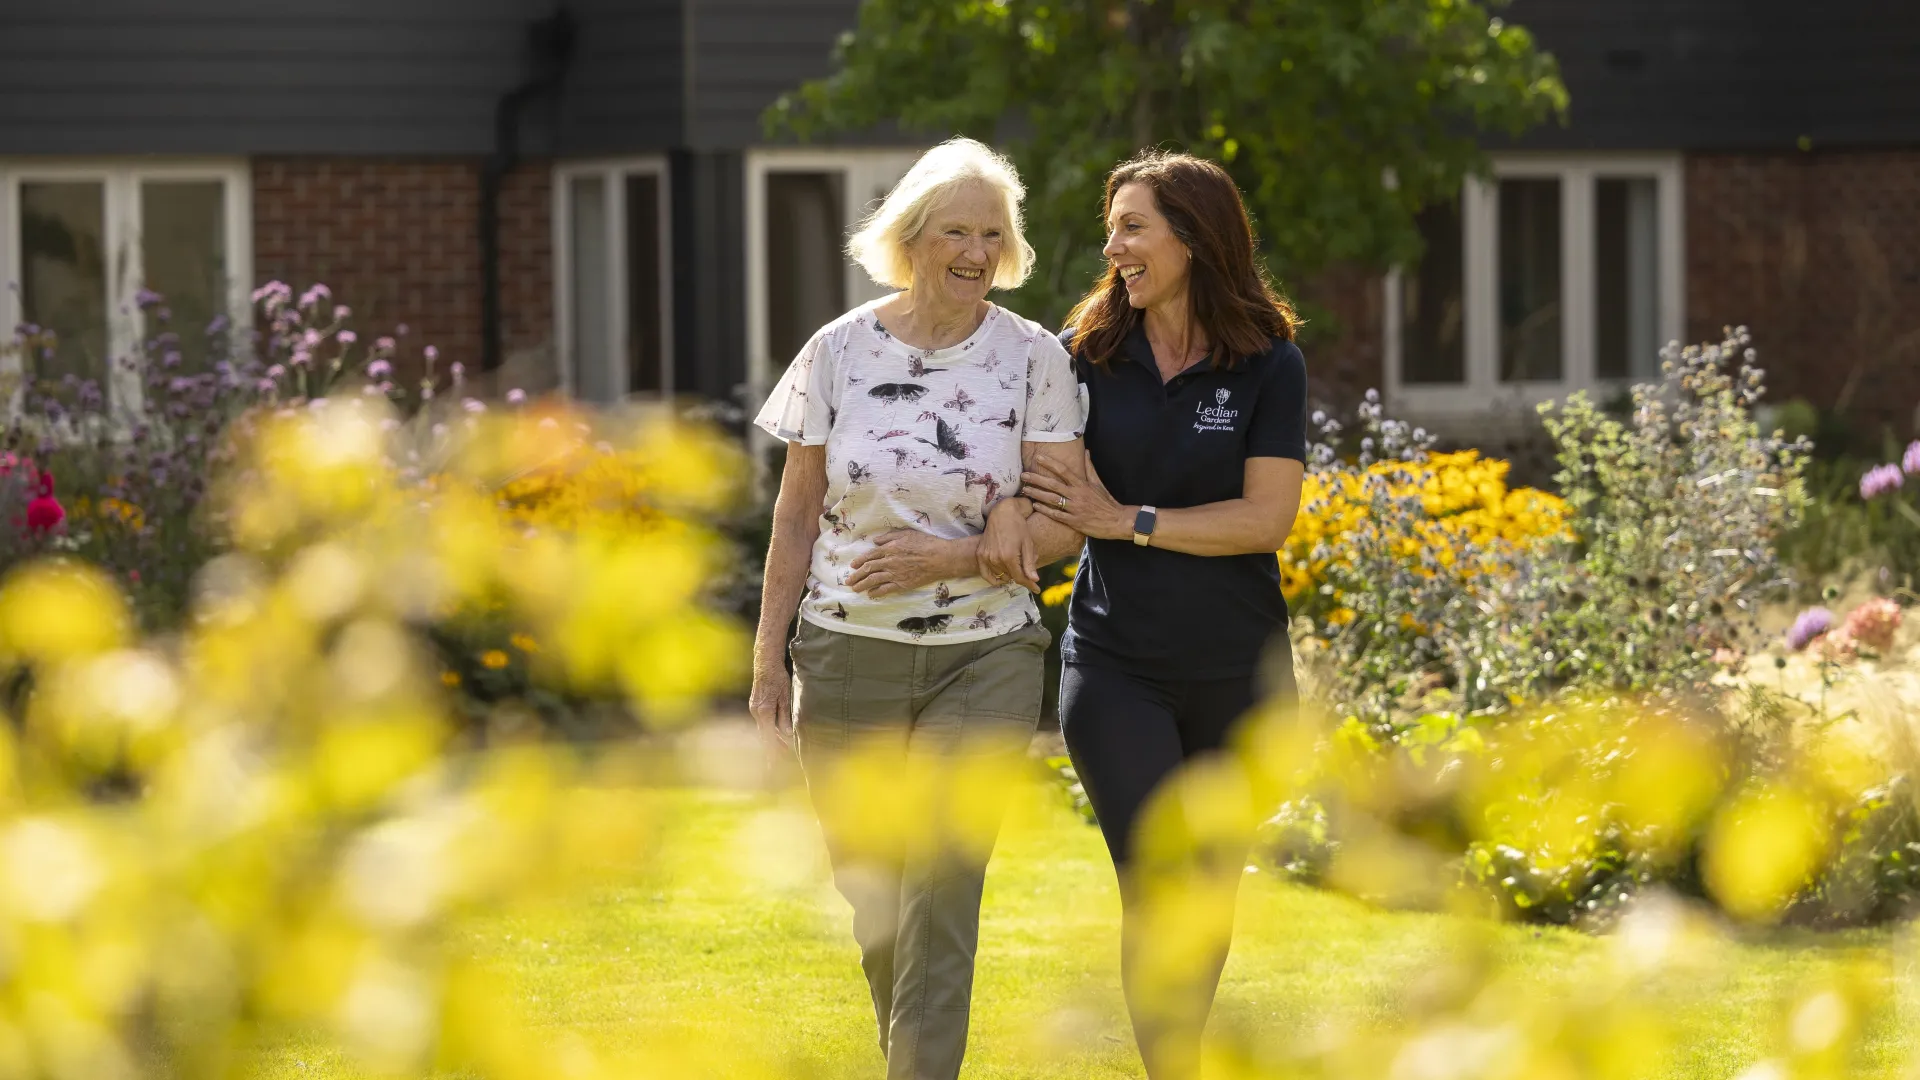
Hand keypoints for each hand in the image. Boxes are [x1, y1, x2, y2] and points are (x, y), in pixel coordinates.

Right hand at [748, 661, 793, 759]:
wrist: (765, 663)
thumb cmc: (777, 678)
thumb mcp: (785, 697)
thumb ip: (784, 716)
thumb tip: (787, 734)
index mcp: (764, 712)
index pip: (768, 737)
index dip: (771, 752)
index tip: (773, 764)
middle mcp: (756, 712)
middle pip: (764, 736)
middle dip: (770, 751)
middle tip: (775, 766)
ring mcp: (754, 709)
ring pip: (763, 730)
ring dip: (771, 742)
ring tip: (781, 753)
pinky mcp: (756, 706)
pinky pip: (763, 723)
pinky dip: (769, 732)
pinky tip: (777, 736)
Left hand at [847, 530, 968, 596]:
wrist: (939, 558)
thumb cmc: (925, 543)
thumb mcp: (906, 533)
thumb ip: (889, 537)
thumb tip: (876, 541)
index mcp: (889, 548)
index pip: (870, 556)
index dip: (860, 561)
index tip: (853, 566)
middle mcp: (889, 562)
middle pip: (868, 569)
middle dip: (856, 576)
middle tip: (849, 581)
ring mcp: (895, 574)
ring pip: (873, 580)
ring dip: (862, 585)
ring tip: (855, 589)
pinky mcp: (902, 584)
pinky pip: (885, 590)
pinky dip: (876, 592)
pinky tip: (870, 594)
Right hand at [980, 499, 1038, 591]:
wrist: (1002, 513)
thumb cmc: (1018, 527)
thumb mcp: (1028, 544)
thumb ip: (1029, 564)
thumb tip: (1034, 580)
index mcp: (1009, 557)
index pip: (1020, 578)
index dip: (1029, 584)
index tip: (1037, 589)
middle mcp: (995, 559)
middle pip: (1011, 577)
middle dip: (1021, 574)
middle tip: (1027, 564)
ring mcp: (986, 557)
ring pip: (1001, 576)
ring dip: (1009, 573)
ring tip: (1016, 562)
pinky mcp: (980, 555)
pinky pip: (985, 574)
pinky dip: (994, 578)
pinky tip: (1001, 578)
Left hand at [1022, 454, 1132, 540]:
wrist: (1118, 521)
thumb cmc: (1107, 501)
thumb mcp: (1098, 483)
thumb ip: (1089, 468)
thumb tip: (1086, 452)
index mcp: (1082, 484)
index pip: (1063, 471)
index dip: (1050, 464)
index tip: (1037, 458)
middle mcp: (1077, 495)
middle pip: (1053, 484)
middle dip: (1036, 479)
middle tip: (1023, 475)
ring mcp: (1075, 508)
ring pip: (1052, 499)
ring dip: (1036, 494)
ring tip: (1024, 490)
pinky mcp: (1074, 522)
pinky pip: (1056, 515)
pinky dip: (1045, 510)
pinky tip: (1035, 506)